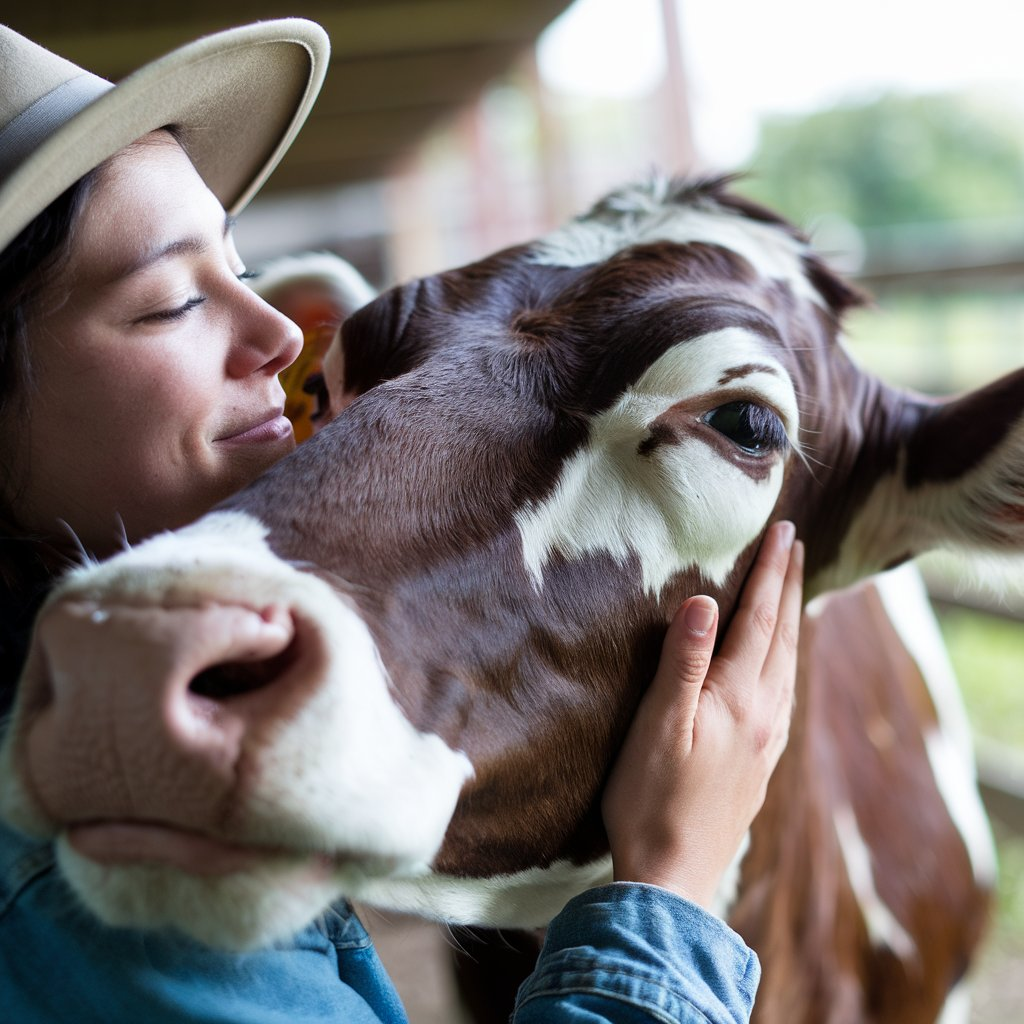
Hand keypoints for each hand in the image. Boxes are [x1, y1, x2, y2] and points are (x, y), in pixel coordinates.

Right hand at [601, 521, 803, 908]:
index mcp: (738, 698)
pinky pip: (785, 692)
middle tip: (796, 545)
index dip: (769, 571)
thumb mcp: (658, 726)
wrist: (673, 876)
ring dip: (792, 620)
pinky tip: (782, 666)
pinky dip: (787, 659)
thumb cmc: (651, 799)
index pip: (758, 619)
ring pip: (789, 664)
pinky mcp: (760, 761)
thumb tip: (706, 600)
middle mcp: (764, 715)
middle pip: (783, 636)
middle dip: (790, 585)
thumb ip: (683, 661)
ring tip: (796, 592)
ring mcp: (766, 741)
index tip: (783, 530)